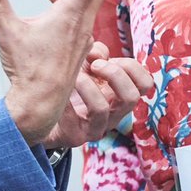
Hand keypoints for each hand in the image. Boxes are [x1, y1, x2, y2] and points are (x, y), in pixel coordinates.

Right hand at [0, 0, 111, 145]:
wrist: (41, 105)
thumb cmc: (29, 70)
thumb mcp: (7, 32)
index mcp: (72, 13)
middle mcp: (83, 21)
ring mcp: (81, 35)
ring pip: (84, 0)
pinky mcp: (75, 46)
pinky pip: (75, 16)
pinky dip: (61, 2)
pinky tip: (33, 11)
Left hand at [29, 27, 152, 149]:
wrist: (45, 114)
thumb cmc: (71, 86)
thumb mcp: (85, 64)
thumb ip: (95, 53)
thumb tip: (97, 54)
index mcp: (120, 95)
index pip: (145, 83)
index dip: (130, 67)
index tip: (106, 59)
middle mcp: (114, 113)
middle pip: (132, 97)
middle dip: (114, 75)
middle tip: (94, 66)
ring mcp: (96, 127)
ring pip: (102, 109)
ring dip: (86, 87)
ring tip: (73, 78)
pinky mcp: (76, 137)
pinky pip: (73, 120)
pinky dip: (64, 102)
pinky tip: (57, 92)